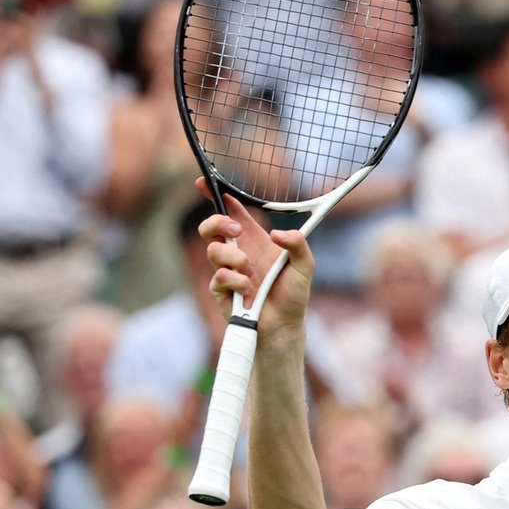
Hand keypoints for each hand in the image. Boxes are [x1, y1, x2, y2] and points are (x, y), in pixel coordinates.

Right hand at [198, 183, 314, 342]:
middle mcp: (237, 252)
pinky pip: (220, 276)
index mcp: (253, 240)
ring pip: (213, 250)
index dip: (216, 195)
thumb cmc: (293, 295)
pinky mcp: (220, 290)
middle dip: (218, 222)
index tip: (203, 182)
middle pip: (209, 226)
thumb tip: (277, 234)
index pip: (230, 210)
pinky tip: (250, 292)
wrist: (285, 326)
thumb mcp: (305, 266)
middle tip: (237, 231)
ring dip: (236, 259)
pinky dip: (238, 282)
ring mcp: (226, 271)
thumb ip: (299, 244)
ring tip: (252, 273)